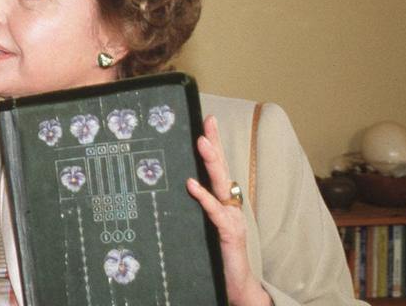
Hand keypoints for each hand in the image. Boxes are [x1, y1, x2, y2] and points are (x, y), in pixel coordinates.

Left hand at [185, 115, 269, 305]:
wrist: (235, 286)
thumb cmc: (215, 254)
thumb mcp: (200, 226)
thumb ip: (192, 208)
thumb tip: (170, 186)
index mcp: (222, 202)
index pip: (217, 167)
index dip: (213, 142)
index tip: (206, 119)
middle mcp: (229, 206)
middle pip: (221, 168)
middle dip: (214, 143)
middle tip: (207, 121)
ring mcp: (231, 218)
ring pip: (220, 184)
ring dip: (212, 162)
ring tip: (201, 141)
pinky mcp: (229, 234)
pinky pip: (215, 213)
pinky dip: (204, 198)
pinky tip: (192, 184)